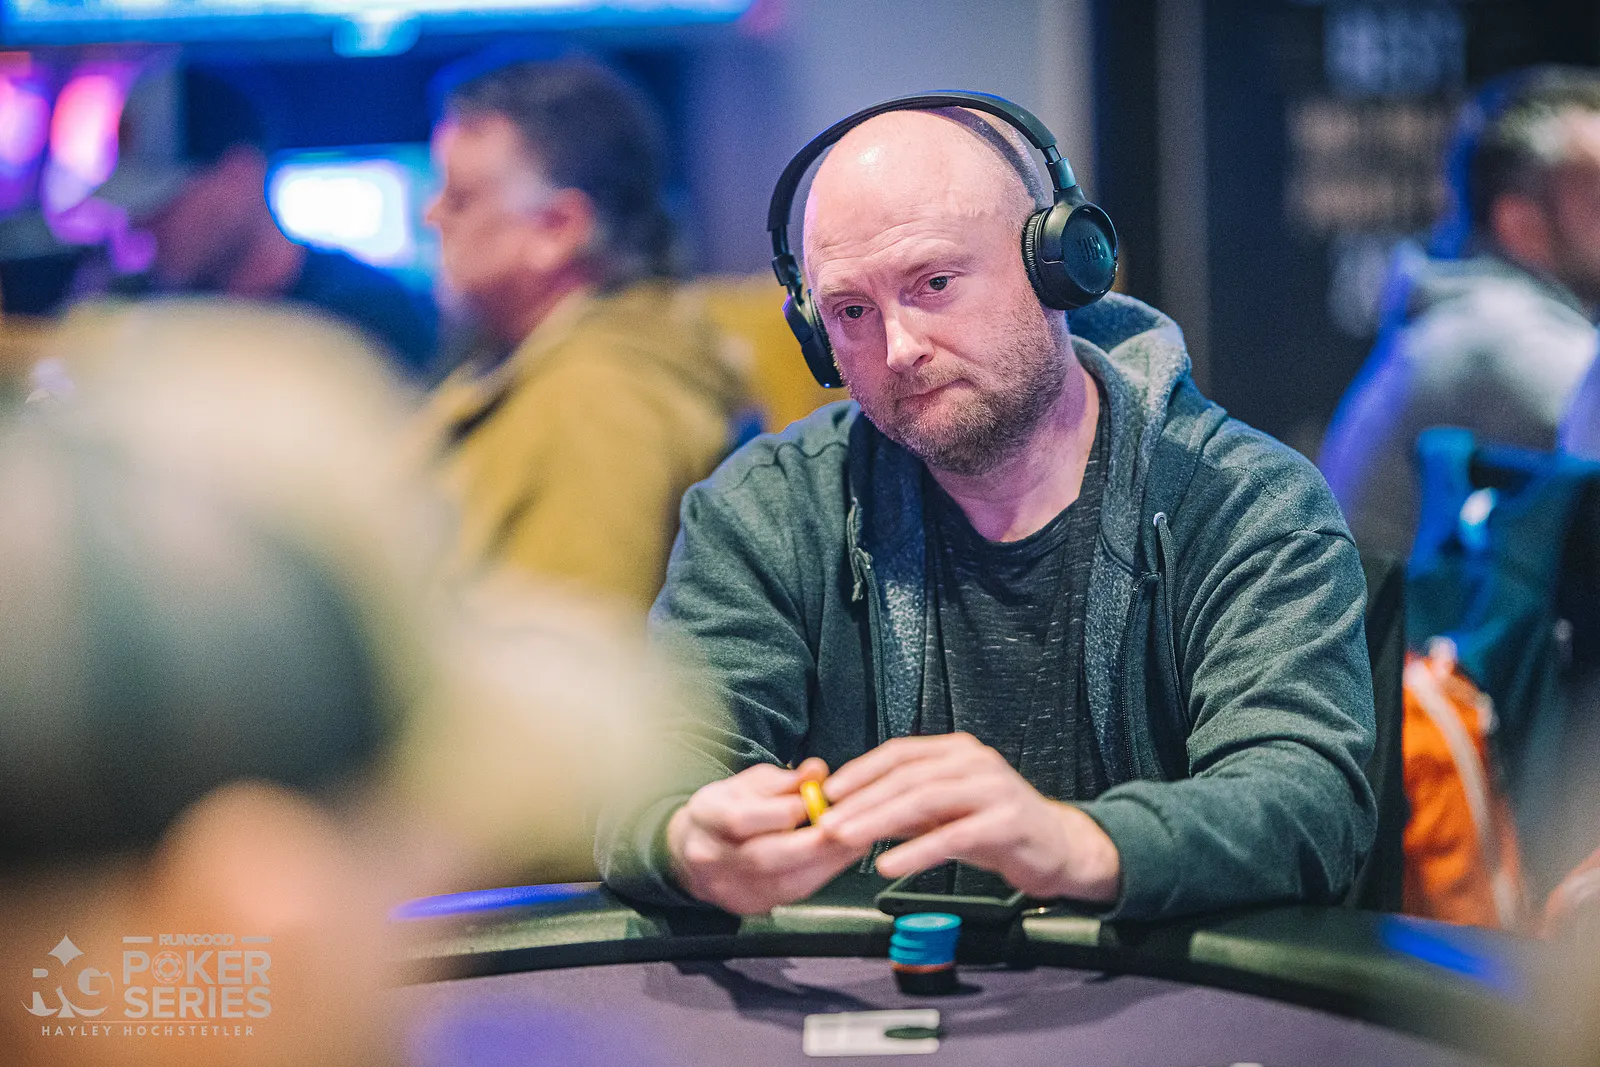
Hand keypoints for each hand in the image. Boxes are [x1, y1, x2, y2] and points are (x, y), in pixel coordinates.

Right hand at [666, 758, 866, 914]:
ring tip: (857, 841)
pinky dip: (822, 875)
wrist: (695, 851)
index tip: (819, 799)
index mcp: (706, 816)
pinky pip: (793, 895)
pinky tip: (842, 857)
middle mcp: (711, 857)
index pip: (742, 819)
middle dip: (813, 843)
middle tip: (850, 826)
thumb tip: (817, 771)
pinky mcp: (751, 907)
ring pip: (784, 883)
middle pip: (764, 856)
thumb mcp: (750, 784)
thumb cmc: (727, 809)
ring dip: (827, 862)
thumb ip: (785, 780)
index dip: (785, 810)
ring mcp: (730, 888)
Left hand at [818, 733, 1120, 902]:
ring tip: (847, 839)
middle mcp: (974, 762)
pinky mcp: (1006, 823)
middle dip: (861, 800)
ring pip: (924, 800)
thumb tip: (853, 808)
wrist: (1060, 848)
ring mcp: (992, 789)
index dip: (861, 770)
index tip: (829, 792)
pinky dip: (916, 852)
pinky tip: (889, 866)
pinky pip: (952, 837)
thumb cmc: (996, 827)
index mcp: (957, 751)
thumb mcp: (948, 809)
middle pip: (906, 776)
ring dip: (879, 821)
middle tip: (827, 822)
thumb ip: (908, 804)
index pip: (899, 752)